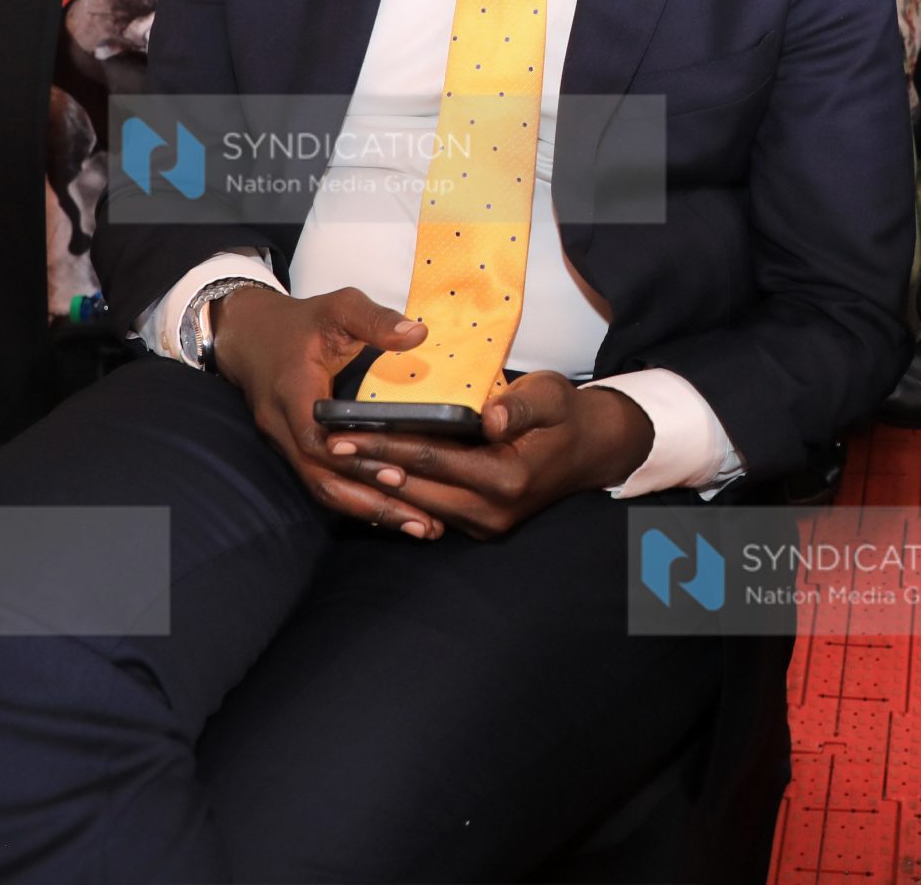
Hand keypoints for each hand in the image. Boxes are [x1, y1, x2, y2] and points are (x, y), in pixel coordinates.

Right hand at [208, 283, 441, 535]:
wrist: (249, 334)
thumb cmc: (300, 322)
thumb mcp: (337, 308)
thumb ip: (375, 320)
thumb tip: (418, 333)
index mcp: (293, 391)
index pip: (318, 438)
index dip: (354, 460)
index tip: (397, 474)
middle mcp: (284, 426)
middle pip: (322, 479)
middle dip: (372, 504)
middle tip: (422, 523)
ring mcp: (286, 443)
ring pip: (322, 489)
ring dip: (369, 512)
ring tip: (419, 528)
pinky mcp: (295, 450)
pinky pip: (323, 483)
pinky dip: (357, 501)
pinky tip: (394, 514)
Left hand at [314, 373, 654, 538]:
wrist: (591, 450)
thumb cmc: (566, 413)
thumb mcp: (550, 395)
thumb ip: (520, 406)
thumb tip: (490, 418)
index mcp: (507, 478)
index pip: (431, 459)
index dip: (384, 446)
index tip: (344, 434)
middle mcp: (493, 511)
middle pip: (415, 489)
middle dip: (369, 467)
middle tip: (328, 446)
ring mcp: (487, 524)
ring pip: (419, 504)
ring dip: (381, 483)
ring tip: (343, 459)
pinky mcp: (482, 525)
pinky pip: (432, 508)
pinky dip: (404, 491)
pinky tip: (375, 474)